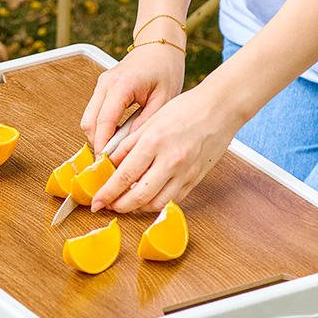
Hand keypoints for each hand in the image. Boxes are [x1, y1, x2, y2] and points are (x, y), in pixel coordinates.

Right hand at [80, 43, 184, 154]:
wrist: (159, 47)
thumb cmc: (165, 69)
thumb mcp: (164, 98)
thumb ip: (146, 123)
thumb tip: (130, 146)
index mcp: (121, 85)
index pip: (104, 122)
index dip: (103, 146)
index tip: (108, 164)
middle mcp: (106, 84)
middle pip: (89, 123)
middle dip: (97, 144)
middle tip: (112, 162)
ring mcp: (101, 85)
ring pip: (88, 120)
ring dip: (98, 137)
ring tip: (116, 151)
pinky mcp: (102, 89)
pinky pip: (94, 114)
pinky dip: (101, 128)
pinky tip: (116, 137)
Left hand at [90, 80, 241, 212]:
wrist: (221, 109)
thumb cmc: (187, 109)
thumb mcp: (151, 121)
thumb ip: (129, 144)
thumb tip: (110, 163)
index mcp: (154, 142)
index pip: (124, 176)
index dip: (107, 192)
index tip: (96, 201)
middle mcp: (170, 161)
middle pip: (138, 196)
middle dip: (119, 206)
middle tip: (108, 206)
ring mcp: (185, 173)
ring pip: (155, 203)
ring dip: (137, 208)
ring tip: (125, 203)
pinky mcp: (195, 180)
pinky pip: (172, 199)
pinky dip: (156, 203)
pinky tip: (146, 198)